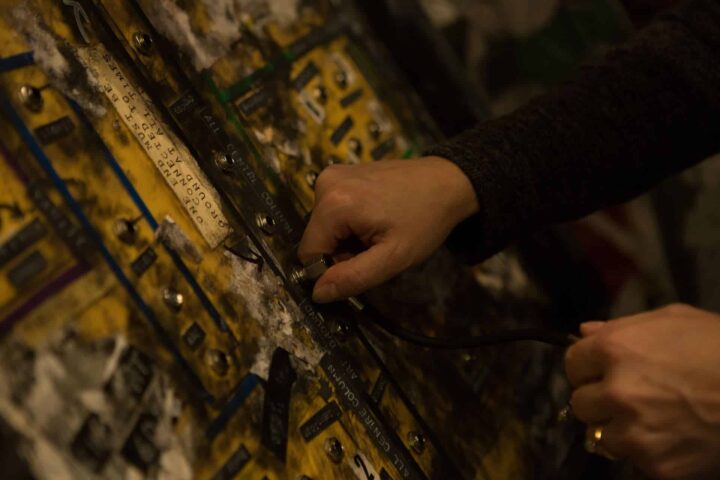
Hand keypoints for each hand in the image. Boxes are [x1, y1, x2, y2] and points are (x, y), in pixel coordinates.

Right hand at [298, 156, 477, 302]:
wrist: (447, 182)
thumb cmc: (425, 221)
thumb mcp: (392, 258)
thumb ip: (353, 278)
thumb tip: (317, 294)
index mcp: (334, 204)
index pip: (308, 254)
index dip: (332, 268)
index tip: (364, 262)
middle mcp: (324, 184)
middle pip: (316, 238)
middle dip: (341, 252)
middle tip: (376, 247)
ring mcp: (331, 175)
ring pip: (323, 227)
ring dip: (346, 238)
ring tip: (378, 231)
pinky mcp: (339, 173)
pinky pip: (331, 210)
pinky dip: (348, 222)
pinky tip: (375, 217)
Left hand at [565, 304, 719, 478]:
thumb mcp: (673, 320)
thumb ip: (622, 326)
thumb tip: (585, 331)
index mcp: (614, 350)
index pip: (572, 363)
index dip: (588, 367)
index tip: (602, 371)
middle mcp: (616, 391)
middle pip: (580, 403)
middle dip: (600, 399)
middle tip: (629, 397)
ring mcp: (634, 431)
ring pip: (601, 435)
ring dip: (619, 428)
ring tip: (653, 418)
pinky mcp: (655, 465)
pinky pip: (633, 460)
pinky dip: (648, 452)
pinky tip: (673, 437)